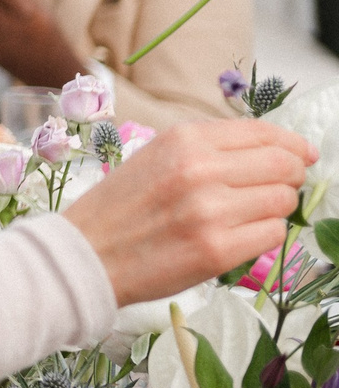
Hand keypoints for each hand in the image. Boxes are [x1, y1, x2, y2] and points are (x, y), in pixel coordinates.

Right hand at [62, 120, 311, 304]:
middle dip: (291, 177)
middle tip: (279, 188)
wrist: (86, 254)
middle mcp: (200, 169)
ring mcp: (211, 211)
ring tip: (249, 215)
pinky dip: (264, 236)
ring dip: (276, 209)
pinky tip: (239, 236)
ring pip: (283, 201)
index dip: (291, 144)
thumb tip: (274, 151)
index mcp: (183, 139)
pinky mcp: (218, 250)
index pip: (263, 133)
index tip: (302, 154)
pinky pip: (273, 236)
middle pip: (284, 166)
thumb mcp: (156, 156)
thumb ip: (208, 149)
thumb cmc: (120, 206)